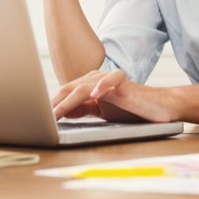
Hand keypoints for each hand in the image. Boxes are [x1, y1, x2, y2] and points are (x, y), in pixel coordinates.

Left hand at [51, 69, 174, 122]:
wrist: (160, 107)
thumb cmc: (131, 109)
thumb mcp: (102, 112)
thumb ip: (83, 109)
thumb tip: (61, 112)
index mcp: (90, 85)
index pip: (64, 93)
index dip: (51, 105)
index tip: (38, 118)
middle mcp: (97, 79)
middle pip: (69, 89)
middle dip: (54, 103)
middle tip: (41, 118)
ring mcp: (110, 80)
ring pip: (84, 87)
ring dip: (68, 100)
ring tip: (56, 112)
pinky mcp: (125, 83)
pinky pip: (112, 80)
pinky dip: (103, 86)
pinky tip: (95, 95)